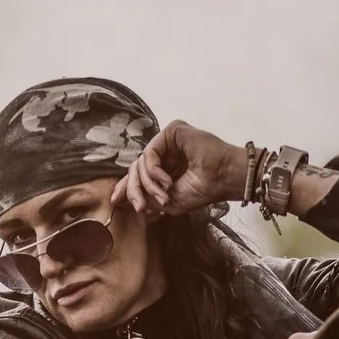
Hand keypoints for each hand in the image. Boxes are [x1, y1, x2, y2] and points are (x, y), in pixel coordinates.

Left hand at [115, 121, 247, 219]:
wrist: (223, 178)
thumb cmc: (203, 191)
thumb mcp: (170, 202)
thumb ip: (148, 198)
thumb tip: (128, 200)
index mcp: (166, 167)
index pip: (139, 174)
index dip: (126, 187)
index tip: (115, 201)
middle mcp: (166, 152)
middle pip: (136, 168)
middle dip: (134, 189)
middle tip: (140, 206)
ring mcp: (168, 141)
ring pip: (141, 162)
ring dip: (148, 184)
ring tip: (164, 196)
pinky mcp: (171, 131)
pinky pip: (149, 153)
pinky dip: (153, 170)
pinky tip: (167, 181)